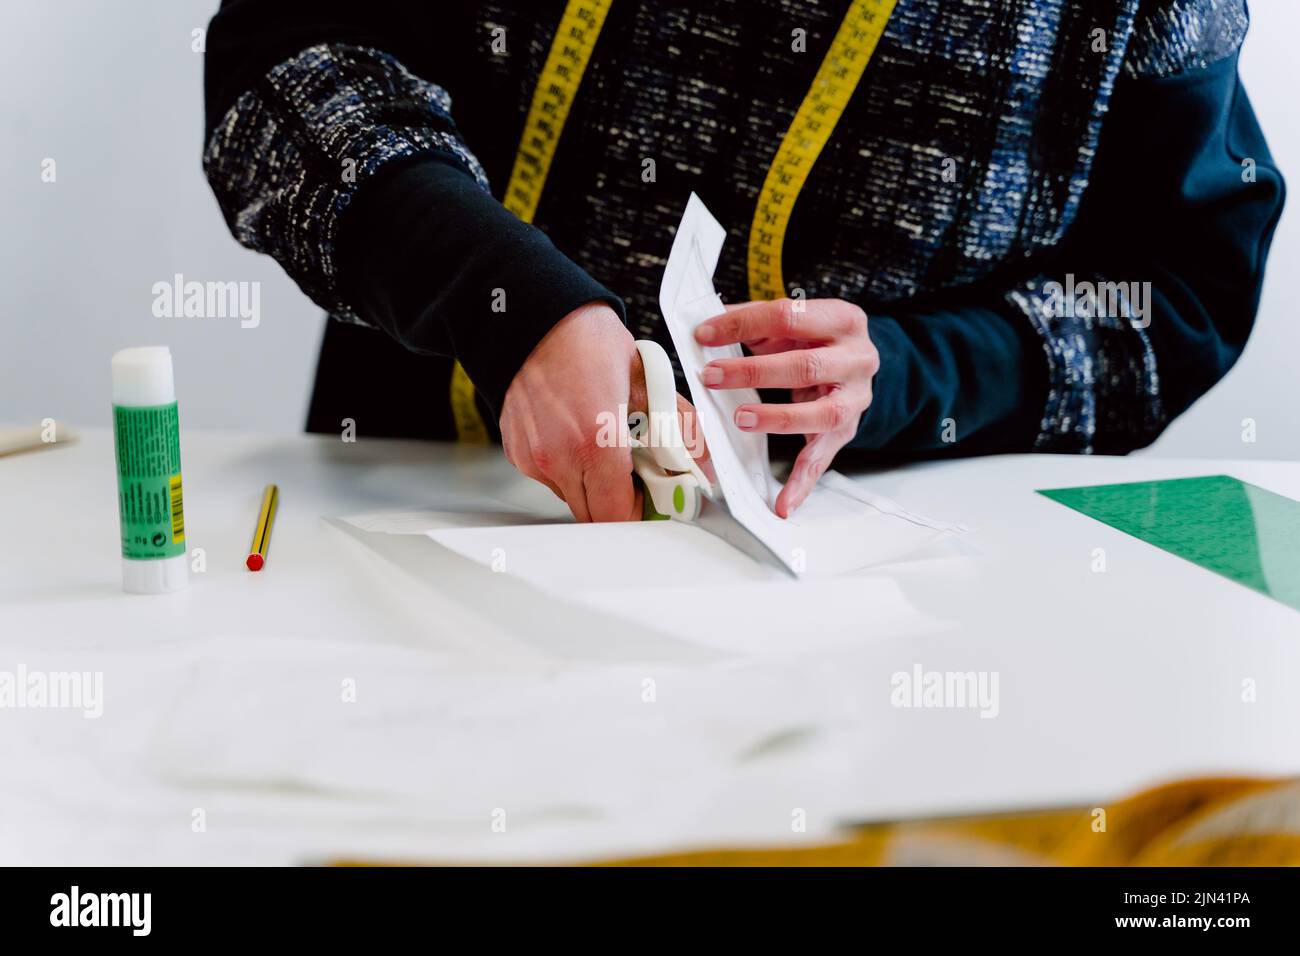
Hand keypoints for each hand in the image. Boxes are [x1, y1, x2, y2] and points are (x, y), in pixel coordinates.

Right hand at [500, 303, 709, 521]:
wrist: (533, 318)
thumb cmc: (585, 340)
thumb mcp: (647, 379)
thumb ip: (679, 427)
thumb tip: (702, 458)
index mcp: (595, 442)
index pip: (619, 515)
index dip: (642, 511)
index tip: (656, 497)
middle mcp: (558, 458)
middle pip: (595, 515)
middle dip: (620, 500)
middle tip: (636, 471)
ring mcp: (534, 458)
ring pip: (573, 498)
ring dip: (593, 485)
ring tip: (605, 444)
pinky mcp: (519, 453)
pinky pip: (551, 479)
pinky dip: (569, 468)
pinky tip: (578, 434)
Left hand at [694, 298, 877, 517]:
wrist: (855, 364)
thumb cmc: (814, 341)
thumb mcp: (791, 324)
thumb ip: (754, 322)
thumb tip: (707, 328)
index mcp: (842, 319)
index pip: (789, 316)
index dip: (743, 324)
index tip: (705, 333)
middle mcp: (857, 358)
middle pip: (806, 365)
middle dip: (754, 372)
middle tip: (713, 376)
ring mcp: (856, 398)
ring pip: (823, 413)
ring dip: (778, 418)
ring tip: (741, 420)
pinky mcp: (849, 431)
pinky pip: (824, 458)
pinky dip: (802, 482)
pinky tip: (783, 502)